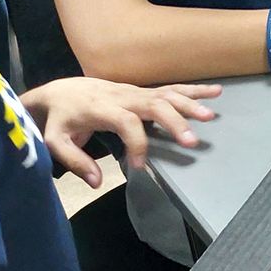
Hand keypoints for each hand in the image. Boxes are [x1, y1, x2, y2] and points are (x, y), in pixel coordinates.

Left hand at [20, 77, 220, 182]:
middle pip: (153, 104)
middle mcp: (121, 96)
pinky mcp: (142, 91)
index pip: (125, 122)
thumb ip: (74, 161)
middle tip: (192, 141)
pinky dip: (193, 89)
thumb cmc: (60, 119)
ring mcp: (134, 92)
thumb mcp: (56, 142)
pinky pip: (170, 88)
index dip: (136, 143)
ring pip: (166, 94)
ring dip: (189, 104)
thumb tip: (97, 182)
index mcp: (100, 108)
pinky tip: (214, 92)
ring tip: (210, 117)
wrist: (61, 91)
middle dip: (174, 121)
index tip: (141, 166)